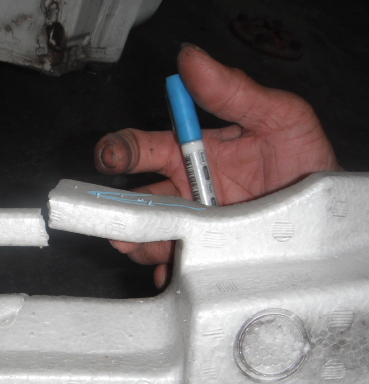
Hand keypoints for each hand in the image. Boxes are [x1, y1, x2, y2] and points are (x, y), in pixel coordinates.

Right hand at [94, 43, 341, 288]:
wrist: (326, 210)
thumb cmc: (303, 159)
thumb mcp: (278, 117)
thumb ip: (233, 92)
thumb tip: (191, 60)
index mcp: (192, 154)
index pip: (144, 147)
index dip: (121, 149)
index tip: (112, 156)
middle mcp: (186, 191)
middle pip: (139, 198)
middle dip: (123, 208)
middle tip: (120, 220)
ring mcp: (194, 225)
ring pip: (152, 234)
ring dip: (143, 241)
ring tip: (151, 247)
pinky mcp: (205, 254)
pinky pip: (178, 264)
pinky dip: (170, 269)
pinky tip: (176, 268)